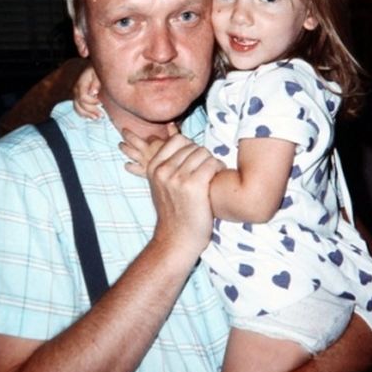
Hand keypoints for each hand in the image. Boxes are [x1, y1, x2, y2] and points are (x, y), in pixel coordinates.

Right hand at [72, 66, 101, 118]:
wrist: (92, 68)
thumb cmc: (97, 70)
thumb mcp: (98, 73)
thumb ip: (96, 82)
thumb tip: (93, 92)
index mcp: (81, 83)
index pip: (82, 97)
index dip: (92, 102)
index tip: (101, 103)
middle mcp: (76, 89)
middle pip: (80, 104)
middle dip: (91, 111)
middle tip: (102, 115)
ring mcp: (75, 94)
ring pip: (77, 108)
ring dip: (87, 114)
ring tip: (97, 117)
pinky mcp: (77, 97)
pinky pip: (77, 108)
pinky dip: (83, 114)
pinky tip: (90, 117)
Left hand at [119, 123, 177, 176]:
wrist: (173, 174)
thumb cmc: (177, 159)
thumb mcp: (178, 144)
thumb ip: (174, 133)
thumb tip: (171, 123)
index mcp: (155, 143)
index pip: (150, 137)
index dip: (150, 136)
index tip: (150, 135)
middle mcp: (147, 151)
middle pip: (134, 140)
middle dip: (128, 135)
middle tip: (124, 131)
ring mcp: (143, 161)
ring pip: (130, 152)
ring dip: (124, 148)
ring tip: (120, 145)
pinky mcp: (143, 171)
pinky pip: (133, 168)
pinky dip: (129, 166)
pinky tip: (126, 165)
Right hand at [145, 132, 223, 255]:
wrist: (176, 240)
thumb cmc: (174, 212)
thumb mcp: (161, 184)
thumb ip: (167, 161)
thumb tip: (172, 131)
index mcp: (154, 167)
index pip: (178, 140)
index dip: (191, 148)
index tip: (194, 163)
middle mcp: (163, 170)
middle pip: (193, 146)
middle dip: (203, 157)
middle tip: (205, 172)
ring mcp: (177, 178)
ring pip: (204, 153)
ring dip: (212, 163)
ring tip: (211, 177)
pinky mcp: (194, 186)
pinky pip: (212, 164)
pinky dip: (218, 170)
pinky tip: (215, 181)